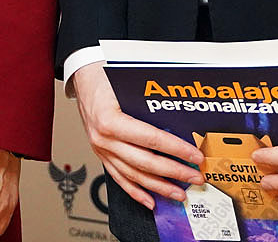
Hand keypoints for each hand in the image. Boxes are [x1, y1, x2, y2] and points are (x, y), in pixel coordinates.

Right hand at [69, 62, 202, 209]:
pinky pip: (120, 178)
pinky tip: (150, 200)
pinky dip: (136, 192)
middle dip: (174, 172)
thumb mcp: (127, 85)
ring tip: (178, 193)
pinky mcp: (102, 155)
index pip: (151, 140)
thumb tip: (180, 120)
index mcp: (110, 120)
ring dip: (159, 187)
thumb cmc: (103, 78)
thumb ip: (150, 104)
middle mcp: (104, 139)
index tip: (194, 157)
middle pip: (146, 162)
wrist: (83, 78)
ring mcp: (101, 149)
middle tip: (194, 177)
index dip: (176, 150)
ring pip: (134, 175)